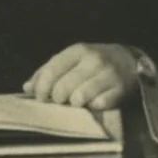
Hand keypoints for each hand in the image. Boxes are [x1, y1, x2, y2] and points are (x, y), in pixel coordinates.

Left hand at [22, 43, 137, 109]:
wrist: (130, 61)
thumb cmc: (94, 62)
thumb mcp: (72, 59)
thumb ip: (49, 71)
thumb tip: (27, 88)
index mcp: (77, 50)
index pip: (52, 69)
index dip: (42, 87)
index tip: (40, 98)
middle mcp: (93, 60)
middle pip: (63, 87)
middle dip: (57, 98)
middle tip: (60, 101)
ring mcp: (108, 75)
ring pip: (79, 98)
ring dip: (74, 104)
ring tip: (77, 101)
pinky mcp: (120, 89)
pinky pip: (98, 105)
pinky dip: (93, 107)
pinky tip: (94, 102)